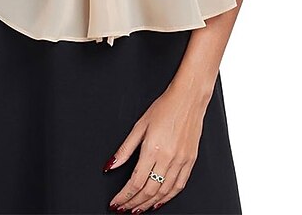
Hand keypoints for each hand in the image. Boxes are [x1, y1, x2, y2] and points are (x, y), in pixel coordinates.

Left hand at [106, 86, 210, 212]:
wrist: (188, 99)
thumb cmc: (164, 108)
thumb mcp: (139, 125)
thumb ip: (125, 149)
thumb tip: (111, 165)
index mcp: (152, 149)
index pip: (135, 182)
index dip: (124, 196)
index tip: (116, 202)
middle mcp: (168, 158)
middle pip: (148, 190)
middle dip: (134, 203)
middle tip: (124, 209)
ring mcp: (181, 161)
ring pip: (164, 192)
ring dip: (149, 204)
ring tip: (138, 208)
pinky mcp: (190, 161)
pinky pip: (179, 186)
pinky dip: (168, 197)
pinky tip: (159, 201)